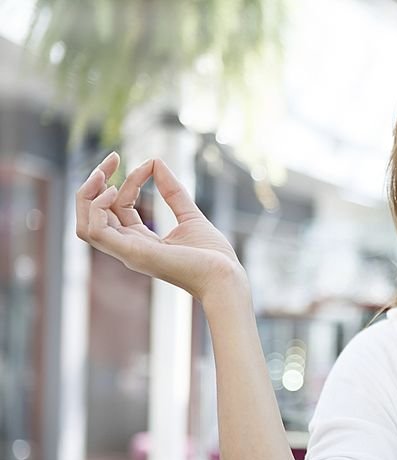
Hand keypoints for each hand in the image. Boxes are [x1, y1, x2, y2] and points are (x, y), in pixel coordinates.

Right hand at [75, 152, 245, 301]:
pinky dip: (97, 208)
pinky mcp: (133, 253)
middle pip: (93, 216)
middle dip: (94, 184)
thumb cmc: (213, 256)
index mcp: (141, 241)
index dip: (130, 181)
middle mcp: (129, 247)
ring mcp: (128, 252)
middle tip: (112, 158)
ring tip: (104, 173)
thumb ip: (172, 192)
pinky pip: (96, 231)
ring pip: (85, 225)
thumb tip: (156, 161)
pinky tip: (115, 191)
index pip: (119, 207)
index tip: (150, 165)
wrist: (226, 277)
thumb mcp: (190, 215)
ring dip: (88, 195)